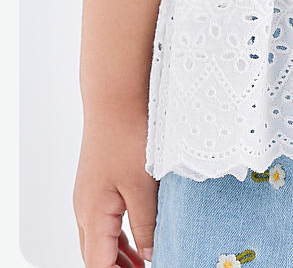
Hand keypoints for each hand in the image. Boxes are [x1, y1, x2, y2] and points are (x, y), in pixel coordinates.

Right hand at [73, 111, 158, 266]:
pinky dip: (120, 236)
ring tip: (143, 265)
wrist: (116, 97)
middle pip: (96, 256)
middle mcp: (85, 209)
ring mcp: (90, 195)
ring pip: (100, 239)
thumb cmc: (128, 135)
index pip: (99, 265)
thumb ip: (147, 224)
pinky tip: (139, 238)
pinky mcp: (99, 183)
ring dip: (119, 256)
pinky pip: (106, 220)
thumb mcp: (144, 185)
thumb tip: (150, 255)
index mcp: (93, 215)